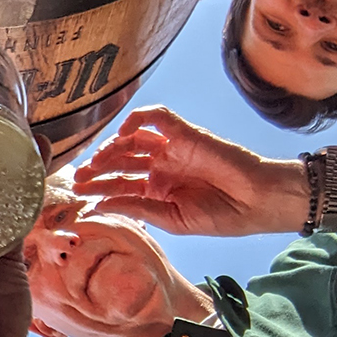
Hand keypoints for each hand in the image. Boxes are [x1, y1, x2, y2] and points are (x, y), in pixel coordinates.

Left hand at [71, 105, 304, 236]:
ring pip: (132, 140)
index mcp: (157, 189)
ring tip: (96, 162)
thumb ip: (138, 209)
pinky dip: (138, 118)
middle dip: (98, 168)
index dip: (98, 188)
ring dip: (111, 148)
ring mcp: (172, 148)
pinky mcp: (185, 133)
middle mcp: (161, 167)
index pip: (120, 184)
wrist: (257, 203)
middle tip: (79, 177)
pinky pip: (157, 117)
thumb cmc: (222, 215)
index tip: (78, 195)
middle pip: (120, 161)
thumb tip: (101, 206)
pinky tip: (123, 132)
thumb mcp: (173, 219)